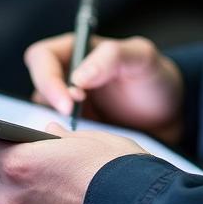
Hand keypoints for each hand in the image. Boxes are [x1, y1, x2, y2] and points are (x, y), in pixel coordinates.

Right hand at [25, 33, 183, 144]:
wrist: (168, 117)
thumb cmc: (154, 78)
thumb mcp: (142, 58)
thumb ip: (112, 57)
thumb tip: (78, 77)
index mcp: (74, 50)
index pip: (40, 58)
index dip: (47, 80)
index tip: (69, 103)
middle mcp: (63, 77)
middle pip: (34, 91)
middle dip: (49, 109)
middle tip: (75, 124)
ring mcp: (64, 107)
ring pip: (40, 119)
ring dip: (54, 131)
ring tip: (83, 141)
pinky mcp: (69, 134)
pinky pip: (53, 141)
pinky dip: (62, 148)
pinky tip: (83, 153)